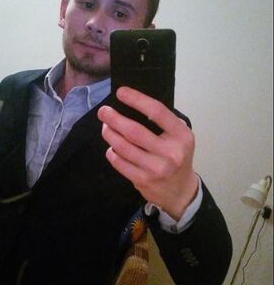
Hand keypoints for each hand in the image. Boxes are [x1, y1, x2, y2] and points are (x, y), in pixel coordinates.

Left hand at [97, 86, 198, 219]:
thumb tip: (133, 103)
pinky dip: (111, 153)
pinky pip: (119, 162)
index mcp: (181, 136)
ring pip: (122, 147)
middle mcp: (170, 152)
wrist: (180, 191)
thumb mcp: (179, 137)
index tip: (121, 92)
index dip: (136, 100)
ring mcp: (155, 168)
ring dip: (109, 134)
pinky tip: (111, 147)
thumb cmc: (177, 156)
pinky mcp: (142, 180)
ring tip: (105, 127)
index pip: (157, 112)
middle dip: (114, 118)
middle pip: (134, 131)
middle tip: (103, 111)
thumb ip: (163, 122)